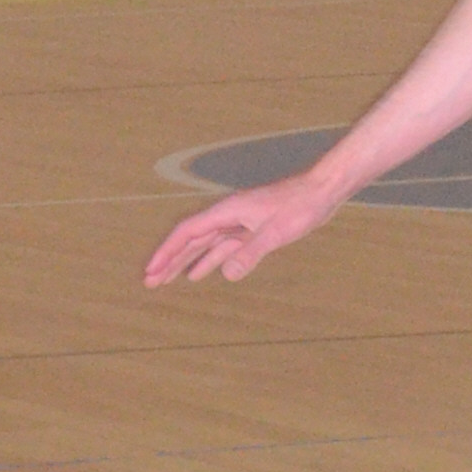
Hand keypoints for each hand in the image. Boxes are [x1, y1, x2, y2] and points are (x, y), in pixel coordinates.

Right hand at [143, 171, 342, 287]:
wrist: (322, 190)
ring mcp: (239, 222)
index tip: (151, 270)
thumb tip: (226, 275)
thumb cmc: (301, 205)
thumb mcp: (277, 231)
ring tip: (166, 280)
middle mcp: (228, 215)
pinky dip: (209, 260)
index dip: (167, 252)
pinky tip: (201, 272)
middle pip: (190, 239)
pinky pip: (222, 247)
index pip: (187, 232)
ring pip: (204, 244)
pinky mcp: (252, 229)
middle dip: (169, 260)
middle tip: (150, 282)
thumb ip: (251, 252)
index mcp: (227, 211)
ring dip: (185, 261)